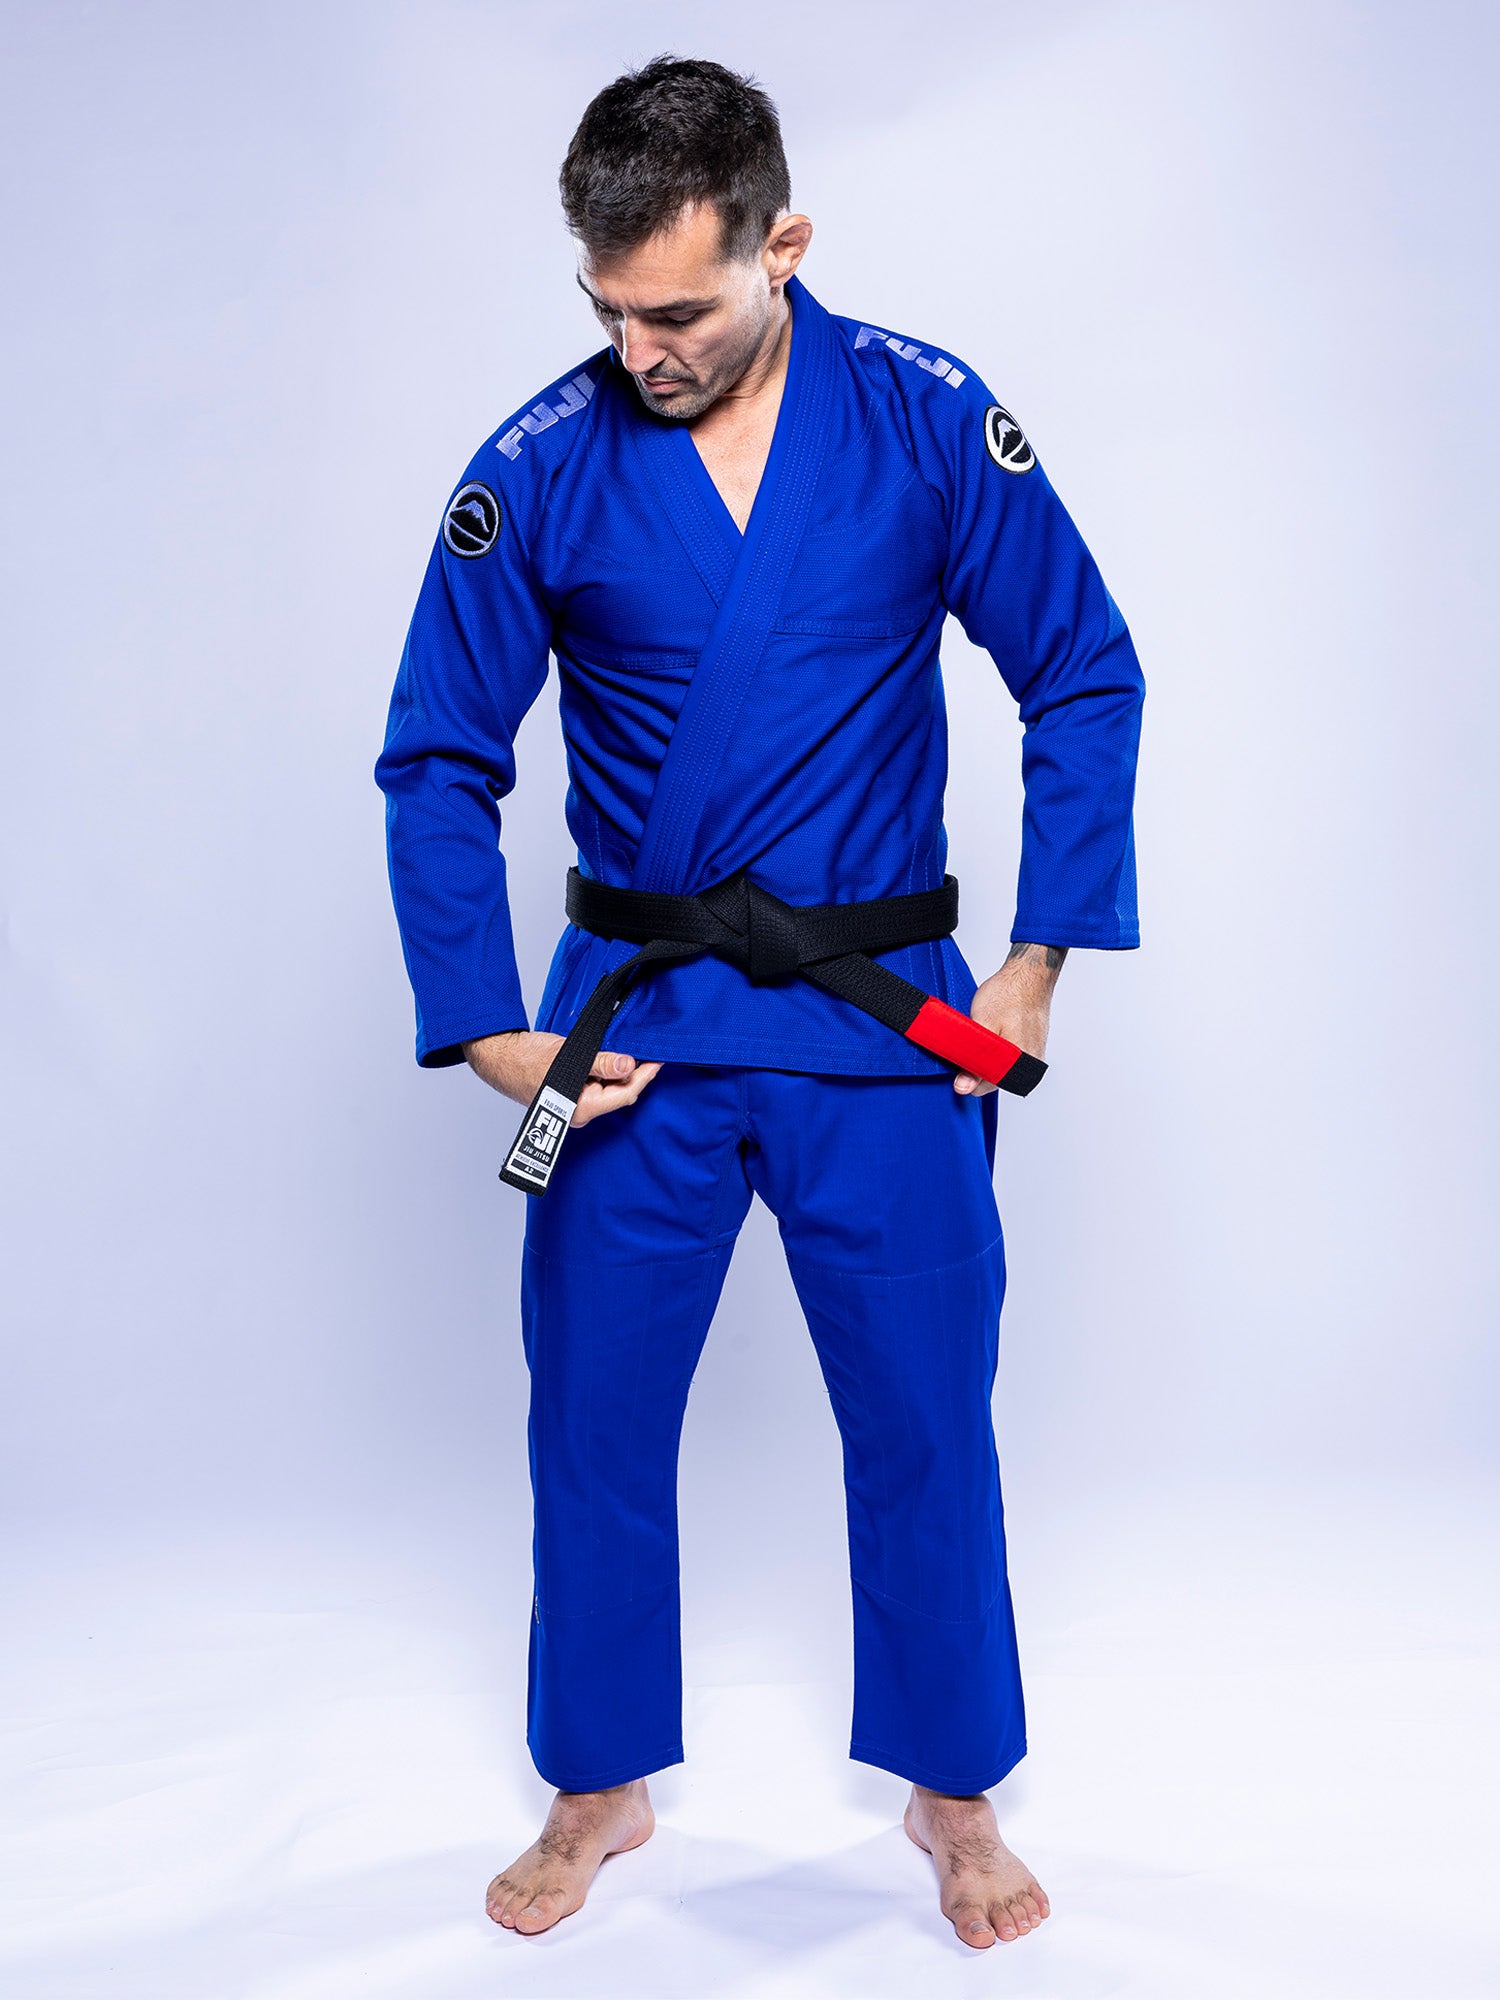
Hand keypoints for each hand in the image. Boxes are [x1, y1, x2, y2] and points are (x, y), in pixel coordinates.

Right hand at [462, 1030, 661, 1128]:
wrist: (501, 1057)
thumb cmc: (526, 1059)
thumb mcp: (569, 1056)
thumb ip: (600, 1062)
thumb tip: (627, 1064)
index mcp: (581, 1108)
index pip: (625, 1094)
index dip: (645, 1076)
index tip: (659, 1060)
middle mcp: (581, 1113)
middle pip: (620, 1094)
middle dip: (636, 1074)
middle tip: (650, 1052)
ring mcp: (576, 1107)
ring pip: (610, 1091)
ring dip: (621, 1073)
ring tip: (633, 1052)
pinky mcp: (572, 1098)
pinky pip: (598, 1087)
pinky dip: (608, 1073)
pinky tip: (613, 1060)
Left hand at [954, 942, 1067, 1096]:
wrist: (1028, 974)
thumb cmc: (1009, 994)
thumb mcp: (982, 1027)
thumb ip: (972, 1061)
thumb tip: (963, 1088)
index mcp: (1020, 1063)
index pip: (986, 1087)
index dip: (967, 1074)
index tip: (959, 1056)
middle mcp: (1032, 1064)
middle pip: (995, 1079)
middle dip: (978, 1065)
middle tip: (971, 1040)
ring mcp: (1035, 1055)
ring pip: (1002, 1067)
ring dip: (988, 1057)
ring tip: (983, 1035)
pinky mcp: (1034, 1047)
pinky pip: (1011, 1058)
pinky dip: (999, 1050)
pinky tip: (993, 1035)